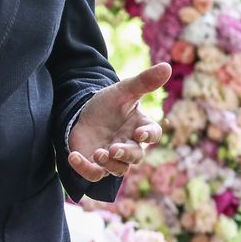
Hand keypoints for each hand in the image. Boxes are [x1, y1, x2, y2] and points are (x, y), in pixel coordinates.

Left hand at [68, 62, 170, 180]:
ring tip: (98, 153)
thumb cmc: (108, 104)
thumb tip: (167, 67)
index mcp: (140, 127)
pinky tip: (73, 157)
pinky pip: (93, 174)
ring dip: (109, 164)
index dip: (149, 136)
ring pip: (117, 169)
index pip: (153, 134)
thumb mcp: (123, 90)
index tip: (140, 133)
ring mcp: (112, 157)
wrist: (82, 113)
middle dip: (126, 154)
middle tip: (114, 148)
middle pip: (135, 157)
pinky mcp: (94, 164)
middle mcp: (129, 145)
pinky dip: (84, 169)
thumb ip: (143, 81)